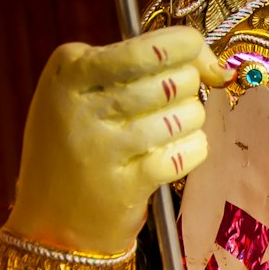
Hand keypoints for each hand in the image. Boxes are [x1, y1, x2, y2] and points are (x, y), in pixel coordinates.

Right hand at [5, 27, 230, 255]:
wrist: (52, 223)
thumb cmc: (80, 148)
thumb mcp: (86, 93)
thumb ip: (143, 68)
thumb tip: (216, 66)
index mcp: (70, 67)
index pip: (152, 47)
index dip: (194, 51)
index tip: (206, 67)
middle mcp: (82, 101)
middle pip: (177, 79)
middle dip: (191, 92)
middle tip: (170, 108)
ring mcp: (103, 143)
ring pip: (188, 115)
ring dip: (191, 125)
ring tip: (165, 136)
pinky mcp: (127, 181)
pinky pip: (189, 152)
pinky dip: (192, 152)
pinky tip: (170, 157)